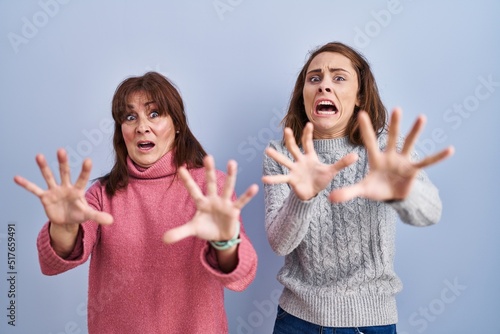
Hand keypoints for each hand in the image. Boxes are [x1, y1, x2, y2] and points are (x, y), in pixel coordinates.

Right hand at [13, 149, 113, 225]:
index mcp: (78, 190)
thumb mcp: (88, 215)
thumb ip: (98, 216)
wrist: (66, 220)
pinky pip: (34, 190)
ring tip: (39, 156)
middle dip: (63, 162)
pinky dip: (26, 184)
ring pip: (49, 176)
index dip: (85, 170)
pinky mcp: (45, 197)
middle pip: (65, 172)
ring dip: (44, 167)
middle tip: (61, 150)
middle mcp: (66, 187)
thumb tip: (112, 221)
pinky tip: (17, 178)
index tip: (88, 160)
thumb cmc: (79, 214)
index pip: (83, 178)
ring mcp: (55, 191)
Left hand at [162, 155, 258, 243]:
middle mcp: (213, 199)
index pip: (193, 190)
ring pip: (227, 187)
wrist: (221, 236)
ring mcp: (225, 203)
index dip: (187, 180)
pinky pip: (241, 201)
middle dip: (209, 171)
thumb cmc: (206, 228)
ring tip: (232, 162)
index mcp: (201, 202)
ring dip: (231, 175)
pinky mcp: (234, 210)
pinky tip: (254, 187)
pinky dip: (247, 195)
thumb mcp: (192, 229)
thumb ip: (179, 232)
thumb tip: (163, 240)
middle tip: (208, 156)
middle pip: (211, 183)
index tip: (180, 168)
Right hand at [262, 122, 357, 200]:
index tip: (309, 124)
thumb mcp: (332, 170)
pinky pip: (281, 179)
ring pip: (284, 161)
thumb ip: (342, 163)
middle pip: (293, 148)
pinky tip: (264, 179)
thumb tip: (356, 155)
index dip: (308, 134)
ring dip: (276, 156)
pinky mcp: (291, 180)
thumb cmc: (321, 179)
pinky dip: (274, 179)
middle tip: (287, 129)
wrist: (313, 192)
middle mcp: (299, 160)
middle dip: (290, 139)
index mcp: (309, 156)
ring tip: (267, 150)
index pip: (308, 143)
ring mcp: (294, 169)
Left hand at [329, 108, 454, 202]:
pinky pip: (427, 162)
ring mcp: (403, 161)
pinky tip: (450, 149)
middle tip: (397, 108)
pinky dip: (438, 157)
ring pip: (409, 144)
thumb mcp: (362, 190)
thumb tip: (329, 198)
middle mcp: (390, 156)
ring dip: (415, 132)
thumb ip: (347, 192)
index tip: (360, 113)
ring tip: (421, 117)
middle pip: (392, 138)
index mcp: (375, 158)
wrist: (392, 197)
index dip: (365, 129)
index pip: (369, 141)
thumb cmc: (376, 189)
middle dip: (394, 125)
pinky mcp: (414, 170)